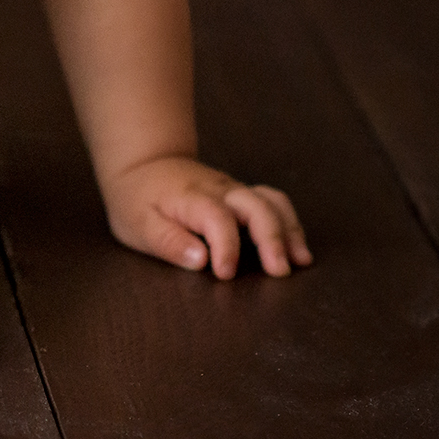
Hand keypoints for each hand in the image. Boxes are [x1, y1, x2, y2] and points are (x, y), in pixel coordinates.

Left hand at [105, 156, 312, 278]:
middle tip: (279, 271)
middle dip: (271, 237)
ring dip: (288, 230)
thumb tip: (200, 261)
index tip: (225, 275)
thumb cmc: (138, 199)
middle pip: (255, 205)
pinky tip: (298, 251)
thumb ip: (168, 241)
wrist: (143, 163)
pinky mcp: (243, 195)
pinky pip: (274, 203)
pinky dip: (290, 224)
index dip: (225, 247)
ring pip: (271, 201)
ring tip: (300, 261)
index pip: (216, 218)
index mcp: (192, 197)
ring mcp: (234, 190)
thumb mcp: (138, 223)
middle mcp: (220, 190)